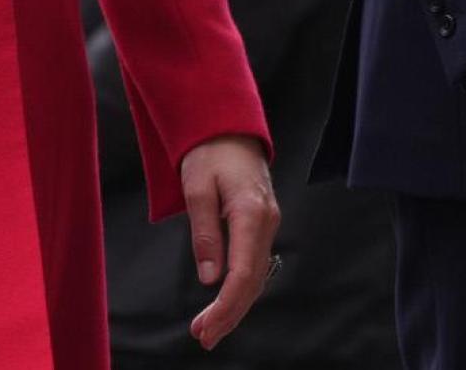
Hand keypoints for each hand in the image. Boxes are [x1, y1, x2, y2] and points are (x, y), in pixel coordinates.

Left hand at [181, 135, 279, 351]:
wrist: (229, 127)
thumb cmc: (210, 153)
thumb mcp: (197, 188)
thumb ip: (204, 233)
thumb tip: (210, 278)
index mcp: (250, 213)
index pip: (242, 273)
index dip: (225, 306)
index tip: (205, 328)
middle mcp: (266, 222)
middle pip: (253, 281)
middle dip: (230, 314)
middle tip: (203, 338)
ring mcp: (268, 223)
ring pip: (257, 276)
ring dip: (235, 305)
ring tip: (210, 328)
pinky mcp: (262, 223)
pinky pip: (255, 263)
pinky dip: (241, 287)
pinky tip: (226, 301)